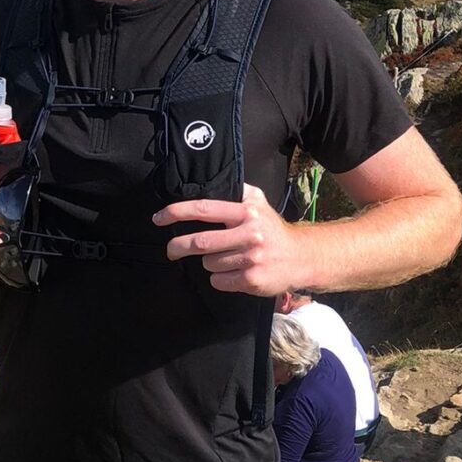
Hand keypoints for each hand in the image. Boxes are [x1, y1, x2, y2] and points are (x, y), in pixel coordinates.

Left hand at [153, 185, 300, 295]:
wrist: (302, 257)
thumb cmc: (273, 230)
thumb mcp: (259, 203)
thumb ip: (238, 191)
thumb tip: (210, 180)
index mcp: (246, 212)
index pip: (204, 209)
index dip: (177, 212)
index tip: (158, 218)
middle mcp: (249, 233)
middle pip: (200, 242)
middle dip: (178, 247)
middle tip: (170, 251)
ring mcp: (250, 258)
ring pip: (209, 263)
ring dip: (209, 263)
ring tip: (226, 259)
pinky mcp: (251, 279)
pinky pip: (218, 280)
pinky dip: (219, 279)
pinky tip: (234, 273)